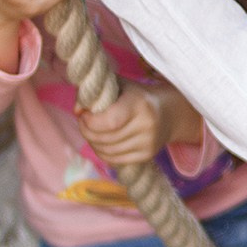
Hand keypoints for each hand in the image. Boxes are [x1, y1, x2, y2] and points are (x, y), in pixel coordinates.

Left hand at [78, 83, 203, 167]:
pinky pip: (114, 160)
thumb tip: (77, 110)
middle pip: (105, 138)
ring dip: (92, 143)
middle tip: (83, 122)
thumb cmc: (136, 96)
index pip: (109, 121)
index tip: (83, 114)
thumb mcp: (118, 86)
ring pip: (107, 151)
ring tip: (91, 131)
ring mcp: (148, 143)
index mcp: (140, 104)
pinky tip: (100, 142)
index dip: (90, 121)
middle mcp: (147, 125)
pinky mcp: (147, 156)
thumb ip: (96, 93)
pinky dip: (101, 152)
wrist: (168, 113)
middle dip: (87, 131)